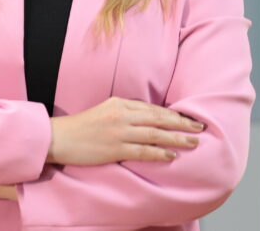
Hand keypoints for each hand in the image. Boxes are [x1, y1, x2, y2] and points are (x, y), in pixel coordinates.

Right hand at [47, 97, 205, 166]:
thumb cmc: (82, 126)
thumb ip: (126, 113)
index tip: (188, 119)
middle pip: (159, 118)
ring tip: (192, 142)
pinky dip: (159, 152)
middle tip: (199, 128)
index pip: (153, 108)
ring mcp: (119, 132)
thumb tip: (149, 120)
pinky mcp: (115, 148)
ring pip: (155, 134)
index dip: (173, 114)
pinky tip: (171, 155)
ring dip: (176, 138)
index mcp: (120, 103)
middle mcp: (122, 115)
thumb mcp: (105, 110)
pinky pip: (143, 150)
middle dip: (181, 124)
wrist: (60, 137)